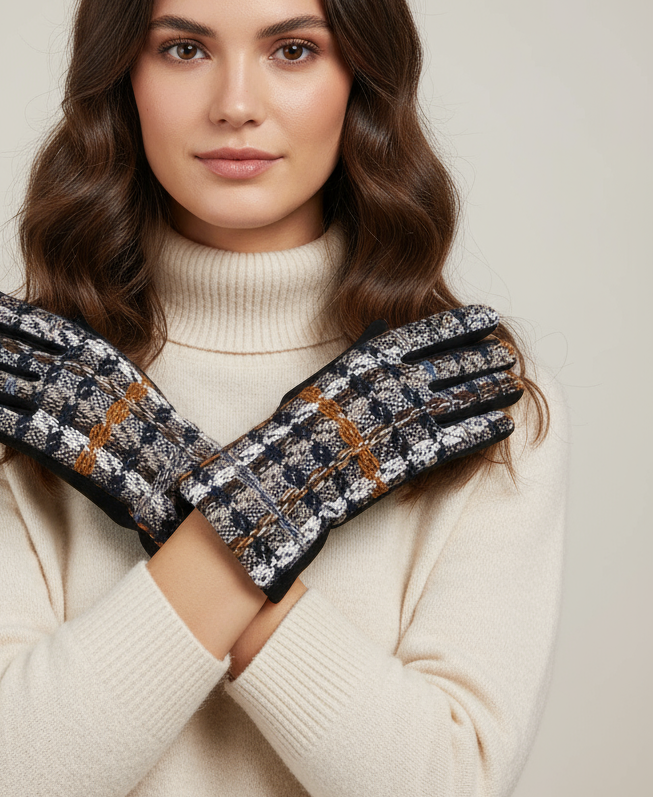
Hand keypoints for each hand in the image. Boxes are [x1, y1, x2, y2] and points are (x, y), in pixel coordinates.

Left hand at [0, 282, 221, 553]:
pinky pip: (2, 421)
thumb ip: (85, 356)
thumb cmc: (148, 425)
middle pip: (8, 347)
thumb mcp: (122, 373)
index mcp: (92, 349)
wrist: (170, 469)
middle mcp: (73, 371)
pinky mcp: (51, 442)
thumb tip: (51, 342)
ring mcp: (60, 405)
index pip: (32, 320)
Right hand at [177, 306, 523, 602]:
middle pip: (452, 363)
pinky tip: (504, 426)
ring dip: (493, 390)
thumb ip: (356, 357)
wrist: (280, 478)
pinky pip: (459, 439)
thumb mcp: (321, 381)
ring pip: (463, 398)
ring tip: (515, 383)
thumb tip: (381, 331)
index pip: (427, 332)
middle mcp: (391, 382)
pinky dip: (484, 430)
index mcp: (368, 359)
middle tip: (507, 353)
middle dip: (485, 357)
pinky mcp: (413, 456)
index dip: (463, 324)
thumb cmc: (292, 431)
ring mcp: (405, 419)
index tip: (489, 317)